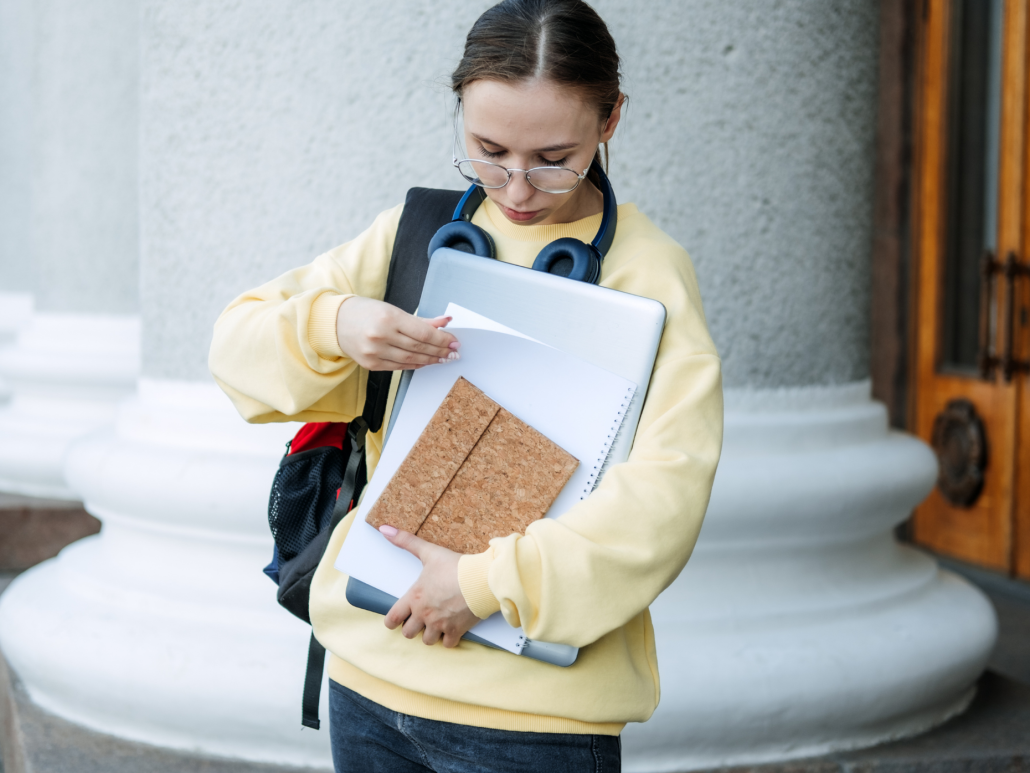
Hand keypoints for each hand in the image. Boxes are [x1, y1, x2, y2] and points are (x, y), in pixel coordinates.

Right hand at [337, 297, 459, 370]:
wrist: (334, 322)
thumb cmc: (365, 311)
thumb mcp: (393, 309)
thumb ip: (420, 320)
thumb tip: (445, 322)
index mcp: (388, 317)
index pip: (424, 333)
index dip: (443, 339)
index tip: (455, 342)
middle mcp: (380, 335)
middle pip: (419, 348)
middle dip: (440, 351)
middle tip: (453, 352)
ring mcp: (374, 352)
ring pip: (411, 360)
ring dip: (430, 360)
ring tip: (443, 358)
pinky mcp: (370, 364)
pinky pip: (399, 367)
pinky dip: (415, 365)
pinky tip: (425, 362)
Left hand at [379, 525, 480, 646]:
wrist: (481, 579)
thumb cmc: (455, 566)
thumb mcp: (429, 552)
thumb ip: (405, 541)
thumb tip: (384, 529)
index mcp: (414, 598)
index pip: (392, 619)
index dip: (392, 621)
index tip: (396, 619)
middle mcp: (424, 615)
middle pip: (408, 633)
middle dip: (412, 627)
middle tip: (420, 618)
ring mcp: (440, 625)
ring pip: (427, 641)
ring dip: (430, 634)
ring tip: (436, 623)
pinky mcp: (456, 631)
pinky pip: (447, 644)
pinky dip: (449, 639)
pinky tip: (451, 628)